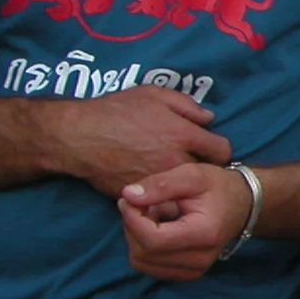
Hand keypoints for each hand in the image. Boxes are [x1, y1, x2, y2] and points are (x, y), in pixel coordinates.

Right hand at [43, 85, 228, 196]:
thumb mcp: (152, 95)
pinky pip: (162, 202)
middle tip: (191, 164)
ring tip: (176, 180)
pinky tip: (156, 188)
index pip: (222, 150)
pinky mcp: (142, 195)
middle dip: (202, 169)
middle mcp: (175, 160)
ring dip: (184, 188)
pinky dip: (162, 198)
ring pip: (186, 192)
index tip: (207, 148)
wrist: (78, 137)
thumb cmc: (113, 111)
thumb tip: (208, 118)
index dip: (216, 148)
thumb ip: (186, 105)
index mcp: (181, 134)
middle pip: (207, 174)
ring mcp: (158, 181)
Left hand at [117, 161, 255, 280]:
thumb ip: (159, 185)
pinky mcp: (186, 273)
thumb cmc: (218, 187)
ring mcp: (193, 270)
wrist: (242, 205)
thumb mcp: (191, 175)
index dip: (131, 219)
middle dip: (132, 225)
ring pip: (141, 262)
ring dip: (137, 237)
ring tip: (151, 214)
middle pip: (143, 253)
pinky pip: (149, 266)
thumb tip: (127, 196)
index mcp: (203, 234)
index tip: (129, 198)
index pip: (152, 240)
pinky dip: (144, 247)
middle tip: (140, 202)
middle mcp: (199, 259)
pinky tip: (156, 228)